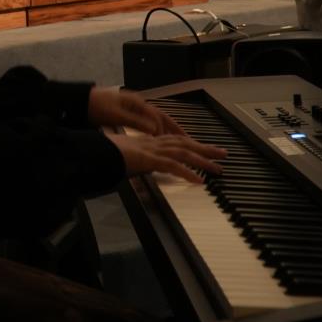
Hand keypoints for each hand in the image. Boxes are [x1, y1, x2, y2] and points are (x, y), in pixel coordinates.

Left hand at [87, 86, 181, 136]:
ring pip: (156, 119)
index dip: (167, 131)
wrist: (81, 100)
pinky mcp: (128, 112)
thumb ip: (136, 122)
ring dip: (167, 129)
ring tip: (179, 140)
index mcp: (137, 103)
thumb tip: (155, 131)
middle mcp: (139, 103)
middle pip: (162, 117)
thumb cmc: (96, 107)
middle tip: (189, 140)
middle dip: (175, 129)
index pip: (158, 118)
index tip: (175, 143)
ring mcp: (134, 107)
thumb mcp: (116, 115)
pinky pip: (148, 121)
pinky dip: (156, 129)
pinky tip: (158, 137)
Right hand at [109, 133, 226, 183]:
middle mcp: (155, 142)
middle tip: (223, 154)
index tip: (205, 147)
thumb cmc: (107, 153)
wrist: (97, 151)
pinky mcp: (150, 159)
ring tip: (218, 169)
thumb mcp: (127, 156)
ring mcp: (153, 150)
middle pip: (186, 143)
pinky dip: (188, 173)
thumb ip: (138, 160)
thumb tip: (143, 165)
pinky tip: (199, 180)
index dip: (192, 144)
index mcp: (150, 141)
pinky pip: (174, 166)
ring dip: (204, 161)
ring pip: (185, 153)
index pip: (176, 140)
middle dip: (206, 148)